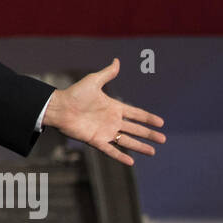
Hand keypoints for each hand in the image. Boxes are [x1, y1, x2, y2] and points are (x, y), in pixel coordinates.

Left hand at [43, 58, 164, 164]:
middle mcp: (111, 121)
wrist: (59, 107)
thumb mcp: (93, 81)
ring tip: (153, 152)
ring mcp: (104, 131)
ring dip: (140, 146)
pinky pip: (110, 150)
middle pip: (135, 129)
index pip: (135, 114)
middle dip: (149, 134)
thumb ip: (107, 74)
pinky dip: (120, 156)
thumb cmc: (74, 93)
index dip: (148, 118)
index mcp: (113, 107)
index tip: (161, 122)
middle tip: (163, 139)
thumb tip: (117, 61)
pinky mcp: (95, 140)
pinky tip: (131, 162)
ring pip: (126, 141)